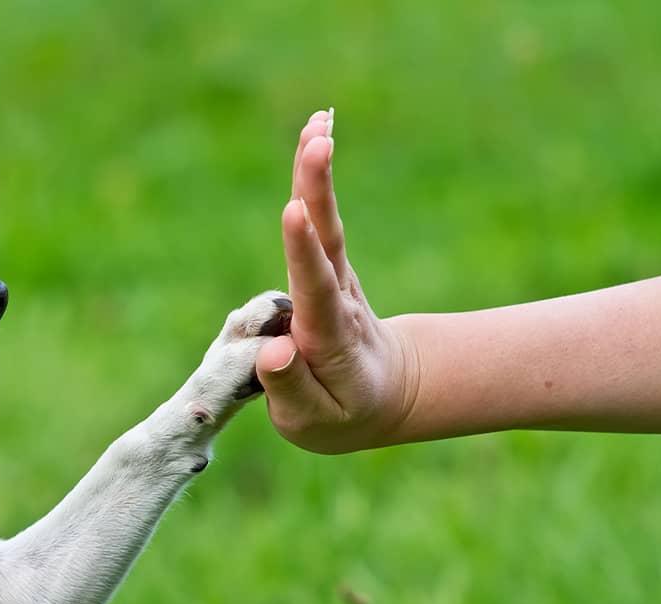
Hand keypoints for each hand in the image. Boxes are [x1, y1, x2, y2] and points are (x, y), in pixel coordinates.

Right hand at [255, 110, 418, 453]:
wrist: (386, 394)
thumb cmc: (341, 414)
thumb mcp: (314, 422)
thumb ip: (291, 389)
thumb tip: (274, 350)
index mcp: (329, 339)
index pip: (315, 291)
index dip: (303, 253)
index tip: (295, 213)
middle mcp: (337, 299)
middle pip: (328, 241)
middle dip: (318, 191)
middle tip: (317, 142)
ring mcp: (336, 278)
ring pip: (326, 222)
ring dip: (318, 173)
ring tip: (317, 123)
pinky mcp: (328, 265)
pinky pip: (320, 218)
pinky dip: (315, 177)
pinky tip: (315, 132)